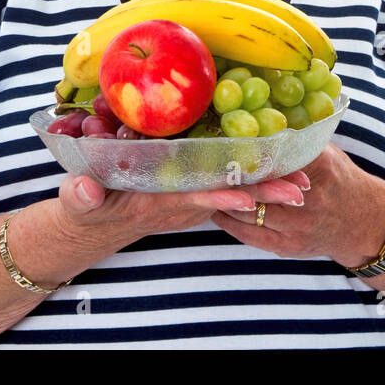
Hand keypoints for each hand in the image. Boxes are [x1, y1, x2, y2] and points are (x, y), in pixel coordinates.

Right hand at [53, 170, 310, 249]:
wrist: (97, 221)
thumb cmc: (87, 208)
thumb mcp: (80, 203)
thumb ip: (82, 197)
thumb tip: (85, 191)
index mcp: (158, 202)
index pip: (195, 199)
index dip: (222, 199)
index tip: (250, 199)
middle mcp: (182, 201)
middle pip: (228, 196)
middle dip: (264, 194)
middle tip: (302, 190)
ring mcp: (189, 195)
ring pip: (233, 189)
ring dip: (267, 186)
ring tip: (304, 181)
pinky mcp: (192, 188)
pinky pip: (226, 182)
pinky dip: (251, 176)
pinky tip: (277, 164)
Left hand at [209, 144, 384, 264]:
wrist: (363, 223)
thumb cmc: (340, 179)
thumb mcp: (328, 152)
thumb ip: (298, 139)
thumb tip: (262, 116)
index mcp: (321, 169)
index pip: (277, 156)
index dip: (248, 148)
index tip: (225, 137)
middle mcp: (309, 200)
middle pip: (257, 186)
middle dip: (230, 174)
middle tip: (204, 161)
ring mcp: (298, 227)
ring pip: (248, 211)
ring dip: (224, 198)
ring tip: (203, 183)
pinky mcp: (288, 247)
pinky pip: (248, 234)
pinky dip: (228, 220)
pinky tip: (214, 207)